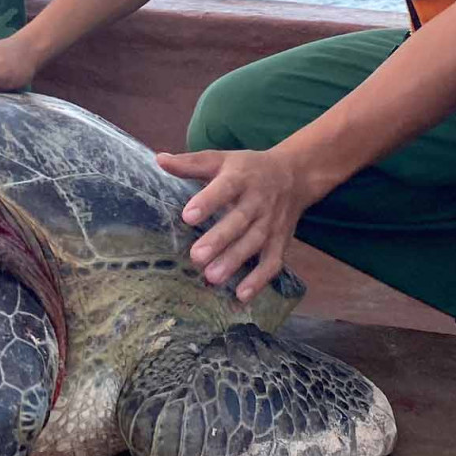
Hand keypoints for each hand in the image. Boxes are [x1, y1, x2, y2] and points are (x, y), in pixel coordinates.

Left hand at [156, 147, 313, 302]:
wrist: (295, 175)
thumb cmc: (248, 168)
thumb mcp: (222, 159)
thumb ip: (191, 163)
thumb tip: (159, 159)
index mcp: (241, 178)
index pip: (225, 188)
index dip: (208, 201)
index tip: (188, 216)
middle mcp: (258, 201)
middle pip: (240, 221)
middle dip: (220, 240)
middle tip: (197, 257)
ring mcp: (270, 224)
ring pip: (254, 243)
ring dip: (235, 262)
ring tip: (212, 277)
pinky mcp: (280, 242)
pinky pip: (272, 263)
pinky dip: (259, 280)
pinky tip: (241, 296)